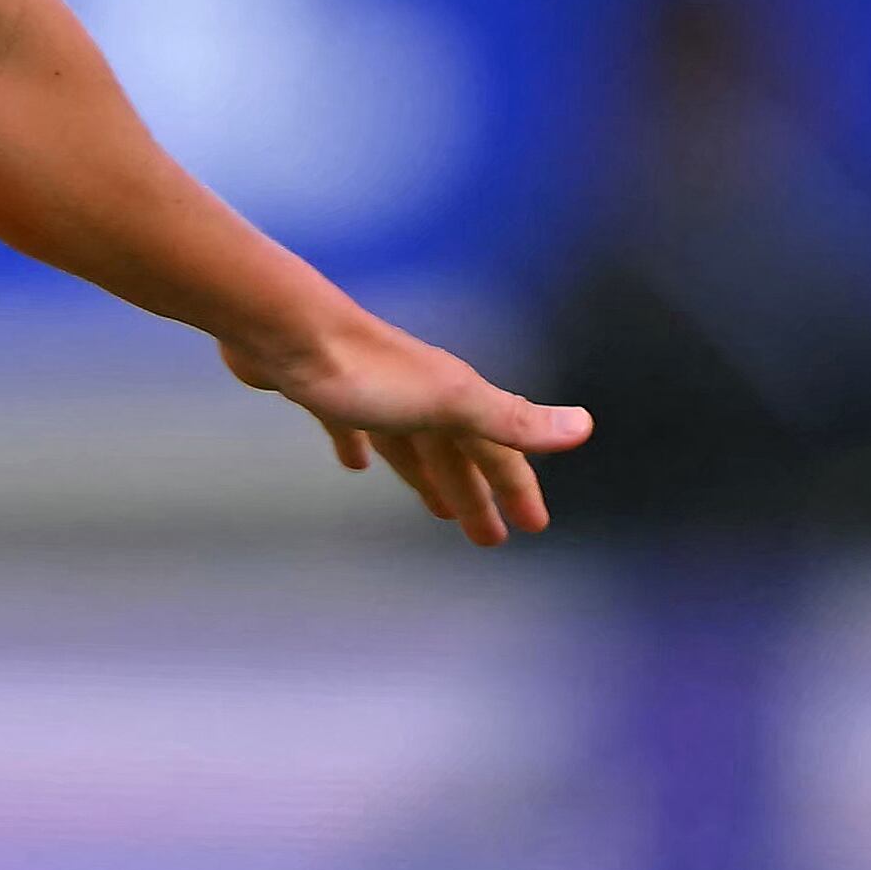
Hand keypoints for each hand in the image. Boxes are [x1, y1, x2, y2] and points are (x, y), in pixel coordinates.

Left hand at [226, 308, 588, 547]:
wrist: (283, 328)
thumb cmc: (365, 370)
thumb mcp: (448, 402)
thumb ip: (513, 418)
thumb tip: (586, 427)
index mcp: (452, 400)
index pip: (498, 452)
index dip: (517, 488)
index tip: (532, 527)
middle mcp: (418, 393)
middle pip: (456, 453)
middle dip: (477, 494)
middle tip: (490, 541)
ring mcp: (370, 391)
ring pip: (410, 444)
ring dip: (427, 475)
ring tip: (438, 511)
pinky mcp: (323, 390)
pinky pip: (352, 427)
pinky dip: (359, 447)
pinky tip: (354, 463)